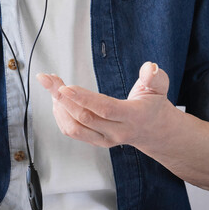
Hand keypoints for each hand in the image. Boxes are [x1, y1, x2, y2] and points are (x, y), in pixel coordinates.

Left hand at [36, 62, 174, 149]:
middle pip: (84, 118)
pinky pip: (73, 132)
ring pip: (74, 128)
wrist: (153, 131)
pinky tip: (57, 99)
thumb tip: (150, 68)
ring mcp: (105, 140)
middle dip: (62, 98)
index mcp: (133, 117)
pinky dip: (60, 116)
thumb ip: (155, 77)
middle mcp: (117, 132)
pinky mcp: (95, 141)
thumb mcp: (160, 87)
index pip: (105, 109)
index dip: (84, 99)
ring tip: (52, 86)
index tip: (65, 87)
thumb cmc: (153, 105)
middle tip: (48, 79)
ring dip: (58, 107)